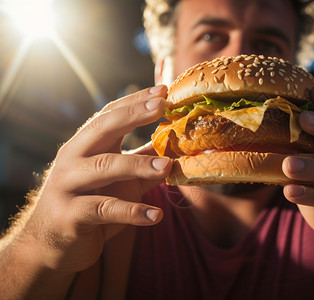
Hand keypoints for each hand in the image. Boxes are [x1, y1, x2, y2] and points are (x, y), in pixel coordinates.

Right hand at [23, 85, 171, 272]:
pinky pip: (104, 210)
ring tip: (168, 167)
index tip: (162, 91)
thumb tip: (176, 145)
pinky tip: (156, 216)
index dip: (135, 102)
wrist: (52, 246)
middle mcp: (73, 159)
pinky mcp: (70, 215)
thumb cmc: (91, 204)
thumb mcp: (121, 181)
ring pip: (104, 167)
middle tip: (162, 106)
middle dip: (133, 116)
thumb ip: (144, 162)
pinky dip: (132, 212)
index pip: (110, 115)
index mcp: (85, 146)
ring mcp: (67, 185)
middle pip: (102, 129)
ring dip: (138, 165)